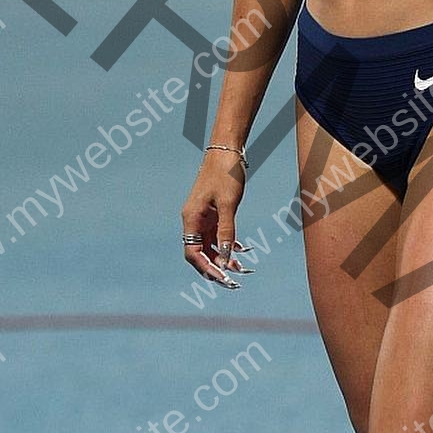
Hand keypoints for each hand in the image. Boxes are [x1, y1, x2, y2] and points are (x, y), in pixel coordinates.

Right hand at [180, 152, 253, 289]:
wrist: (227, 151)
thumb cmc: (225, 173)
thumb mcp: (228, 204)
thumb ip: (226, 232)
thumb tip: (225, 259)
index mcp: (191, 219)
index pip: (193, 253)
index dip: (207, 268)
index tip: (223, 278)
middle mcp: (194, 221)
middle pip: (200, 254)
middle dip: (215, 268)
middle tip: (233, 282)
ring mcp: (203, 218)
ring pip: (211, 246)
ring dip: (224, 259)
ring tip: (242, 269)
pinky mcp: (213, 214)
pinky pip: (218, 236)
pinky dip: (228, 246)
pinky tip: (242, 251)